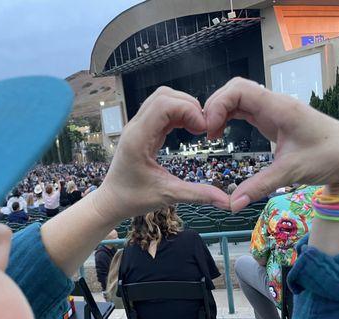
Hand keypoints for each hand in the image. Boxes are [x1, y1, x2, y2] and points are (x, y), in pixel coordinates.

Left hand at [96, 86, 229, 220]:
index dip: (188, 110)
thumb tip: (227, 201)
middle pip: (164, 96)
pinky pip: (160, 111)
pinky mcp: (142, 130)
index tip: (202, 129)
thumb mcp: (167, 196)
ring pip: (161, 100)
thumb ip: (197, 195)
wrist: (111, 201)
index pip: (163, 105)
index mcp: (138, 138)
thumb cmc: (133, 198)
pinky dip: (177, 115)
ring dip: (183, 108)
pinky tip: (188, 129)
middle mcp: (136, 127)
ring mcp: (137, 127)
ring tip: (197, 128)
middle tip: (203, 127)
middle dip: (188, 105)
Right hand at [204, 78, 338, 211]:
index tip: (209, 130)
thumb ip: (259, 187)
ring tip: (211, 134)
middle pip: (234, 89)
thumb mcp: (291, 172)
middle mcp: (274, 103)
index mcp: (279, 108)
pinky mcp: (272, 118)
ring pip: (237, 97)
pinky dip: (228, 116)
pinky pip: (244, 108)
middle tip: (206, 132)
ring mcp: (273, 109)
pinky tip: (222, 133)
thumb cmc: (328, 157)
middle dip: (214, 106)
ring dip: (220, 111)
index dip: (218, 105)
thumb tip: (231, 205)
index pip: (239, 90)